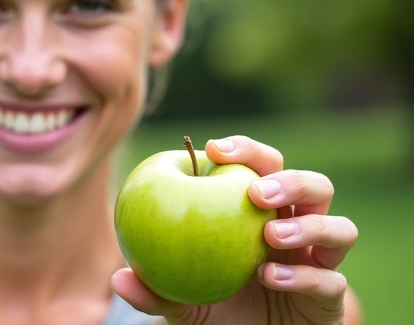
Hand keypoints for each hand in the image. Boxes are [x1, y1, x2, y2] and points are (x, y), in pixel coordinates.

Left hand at [111, 135, 359, 324]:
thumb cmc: (214, 311)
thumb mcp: (180, 303)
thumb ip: (154, 291)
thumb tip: (118, 277)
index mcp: (260, 213)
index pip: (262, 166)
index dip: (244, 149)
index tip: (213, 149)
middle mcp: (296, 228)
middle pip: (313, 183)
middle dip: (287, 178)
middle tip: (254, 191)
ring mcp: (319, 261)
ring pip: (339, 226)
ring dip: (308, 225)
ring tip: (270, 235)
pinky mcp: (331, 297)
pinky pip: (332, 281)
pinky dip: (304, 276)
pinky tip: (271, 276)